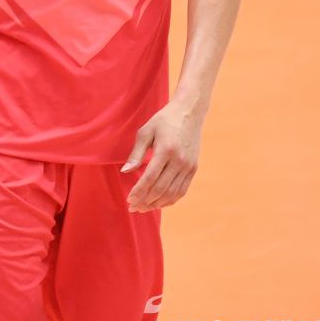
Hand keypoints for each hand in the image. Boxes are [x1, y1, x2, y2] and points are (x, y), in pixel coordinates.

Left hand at [121, 98, 203, 212]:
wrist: (189, 112)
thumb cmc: (164, 120)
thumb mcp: (146, 131)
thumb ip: (136, 153)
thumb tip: (126, 172)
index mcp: (166, 150)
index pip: (150, 178)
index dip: (138, 192)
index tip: (129, 200)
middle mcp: (179, 160)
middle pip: (160, 189)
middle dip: (145, 201)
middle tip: (133, 208)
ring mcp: (188, 166)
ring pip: (172, 193)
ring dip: (157, 204)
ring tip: (144, 208)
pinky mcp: (193, 168)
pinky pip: (182, 190)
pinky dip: (170, 200)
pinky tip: (159, 203)